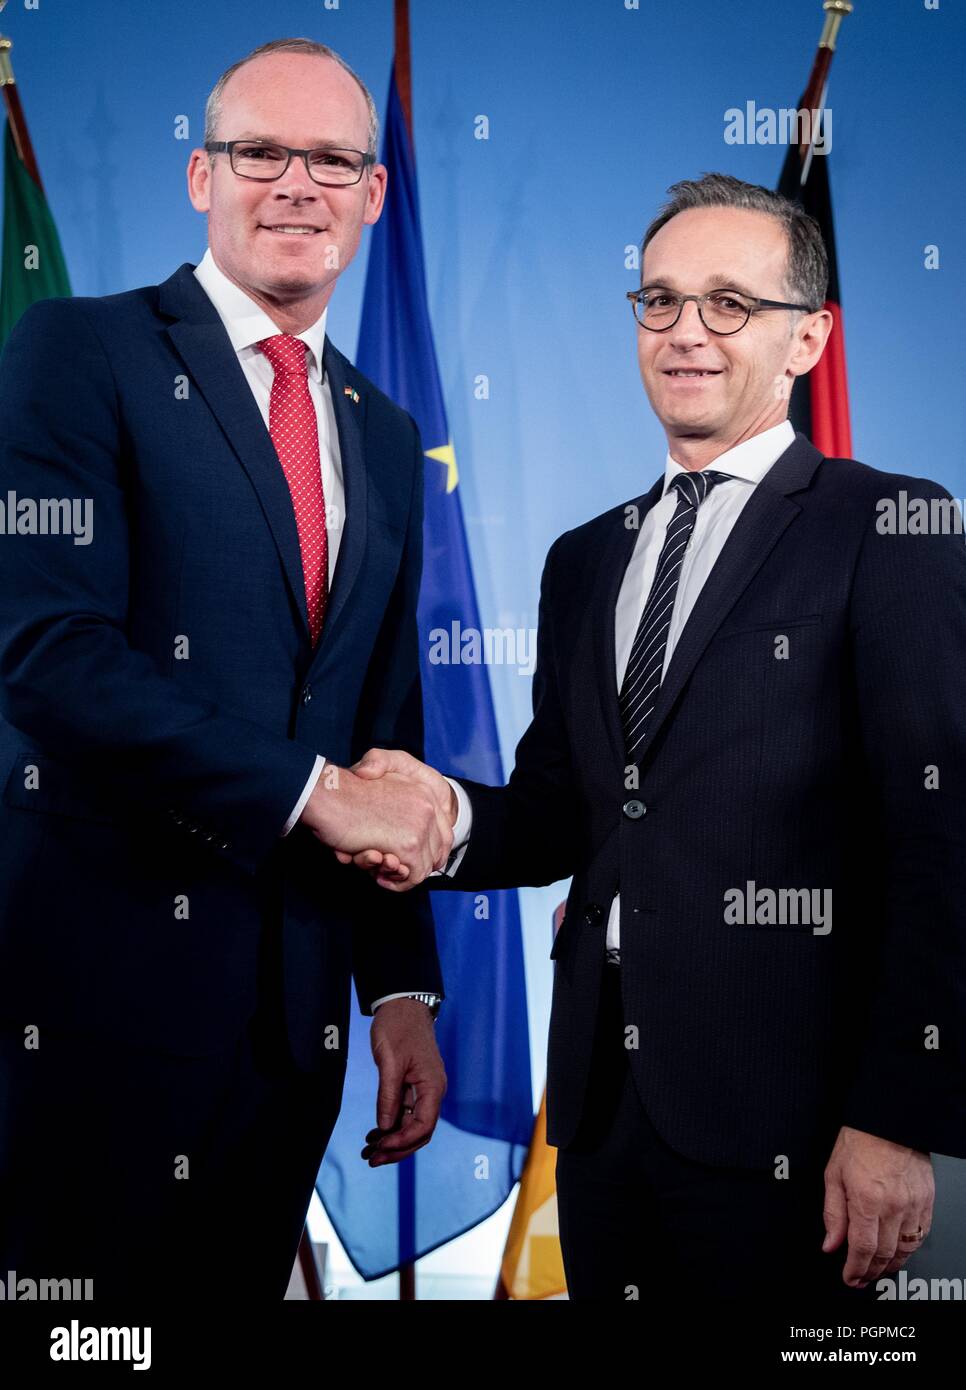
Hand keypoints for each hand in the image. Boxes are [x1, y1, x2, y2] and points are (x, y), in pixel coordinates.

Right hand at [333, 749, 457, 889]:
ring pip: (423, 867)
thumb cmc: (345, 790)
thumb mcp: (379, 776)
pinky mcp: (408, 845)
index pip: (443, 831)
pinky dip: (394, 882)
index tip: (406, 859)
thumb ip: (400, 799)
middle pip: (436, 851)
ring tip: (373, 861)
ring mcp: (421, 826)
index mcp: (424, 790)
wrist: (328, 793)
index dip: (427, 850)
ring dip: (398, 874)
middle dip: (410, 864)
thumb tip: (410, 833)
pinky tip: (374, 866)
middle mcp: (429, 806)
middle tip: (382, 861)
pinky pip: (411, 877)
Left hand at [361, 998, 445, 1165]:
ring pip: (412, 1126)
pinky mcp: (413, 1086)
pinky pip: (406, 1114)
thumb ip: (388, 1095)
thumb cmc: (399, 1027)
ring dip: (392, 1141)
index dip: (402, 1142)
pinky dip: (391, 1126)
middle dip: (397, 1149)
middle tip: (371, 1159)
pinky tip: (374, 1134)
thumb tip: (384, 1127)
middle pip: (420, 1132)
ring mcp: (423, 1090)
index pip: (423, 1126)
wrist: (403, 1004)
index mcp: (433, 1086)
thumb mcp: (390, 1060)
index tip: (379, 1147)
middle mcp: (432, 1091)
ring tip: (369, 1151)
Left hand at [822, 1125, 933, 1287]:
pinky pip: (920, 1236)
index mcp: (867, 1200)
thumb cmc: (861, 1141)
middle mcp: (893, 1206)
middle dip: (870, 1273)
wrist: (890, 1121)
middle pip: (884, 1254)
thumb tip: (830, 1243)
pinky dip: (908, 1250)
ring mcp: (913, 1206)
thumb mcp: (833, 1174)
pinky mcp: (926, 1202)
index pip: (862, 1249)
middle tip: (860, 1279)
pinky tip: (898, 1253)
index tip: (849, 1277)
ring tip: (877, 1271)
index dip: (855, 1269)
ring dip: (890, 1266)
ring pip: (904, 1250)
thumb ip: (832, 1213)